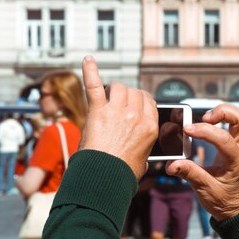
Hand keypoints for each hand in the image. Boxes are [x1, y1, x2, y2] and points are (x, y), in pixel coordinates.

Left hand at [80, 56, 158, 178]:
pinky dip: (90, 71)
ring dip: (114, 90)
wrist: (103, 179)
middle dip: (127, 96)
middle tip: (117, 104)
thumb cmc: (121, 175)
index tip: (134, 104)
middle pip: (135, 92)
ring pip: (119, 87)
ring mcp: (117, 111)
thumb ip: (143, 151)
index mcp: (150, 127)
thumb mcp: (142, 162)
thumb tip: (142, 157)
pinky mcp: (98, 111)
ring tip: (107, 97)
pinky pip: (95, 85)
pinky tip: (87, 59)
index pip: (149, 102)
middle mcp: (137, 116)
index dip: (141, 101)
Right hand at [166, 104, 238, 221]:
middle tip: (204, 118)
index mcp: (236, 162)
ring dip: (223, 112)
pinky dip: (222, 118)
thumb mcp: (203, 189)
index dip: (205, 131)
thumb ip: (189, 174)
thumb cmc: (220, 199)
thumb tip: (171, 164)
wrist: (231, 207)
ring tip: (204, 118)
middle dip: (223, 113)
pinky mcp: (234, 144)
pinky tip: (207, 122)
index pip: (224, 139)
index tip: (187, 130)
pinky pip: (233, 124)